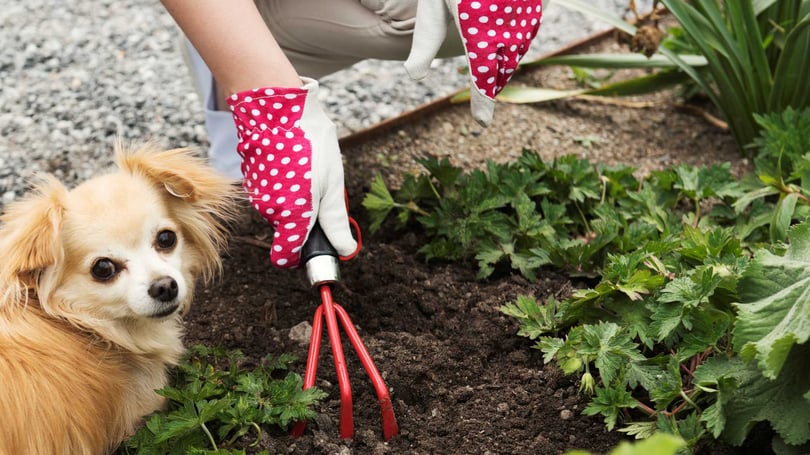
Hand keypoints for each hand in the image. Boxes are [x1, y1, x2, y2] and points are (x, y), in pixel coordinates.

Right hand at [228, 78, 356, 267]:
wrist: (276, 107)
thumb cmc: (308, 142)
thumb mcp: (332, 183)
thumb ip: (335, 221)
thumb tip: (344, 250)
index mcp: (291, 215)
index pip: (287, 256)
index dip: (303, 257)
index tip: (319, 247)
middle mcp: (269, 209)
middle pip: (289, 230)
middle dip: (307, 220)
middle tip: (323, 191)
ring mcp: (257, 194)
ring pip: (281, 210)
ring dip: (296, 200)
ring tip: (308, 170)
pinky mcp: (251, 179)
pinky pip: (272, 193)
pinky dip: (284, 185)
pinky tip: (293, 162)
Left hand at [405, 0, 542, 125]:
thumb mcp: (433, 5)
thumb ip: (425, 39)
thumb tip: (414, 75)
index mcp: (478, 27)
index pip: (483, 75)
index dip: (482, 101)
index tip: (481, 123)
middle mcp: (506, 24)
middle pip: (501, 68)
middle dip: (491, 86)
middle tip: (481, 108)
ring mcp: (524, 15)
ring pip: (515, 52)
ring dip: (503, 67)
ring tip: (490, 82)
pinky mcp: (534, 6)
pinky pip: (524, 34)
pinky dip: (513, 46)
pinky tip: (502, 51)